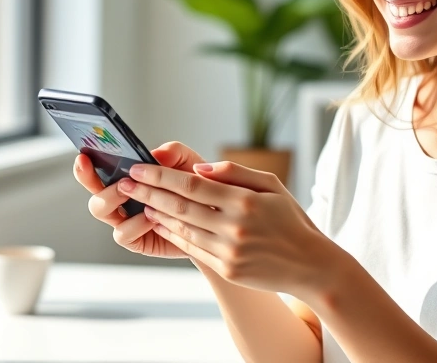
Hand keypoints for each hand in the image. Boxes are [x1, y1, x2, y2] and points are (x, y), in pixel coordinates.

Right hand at [73, 141, 205, 259]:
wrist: (213, 216)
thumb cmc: (195, 187)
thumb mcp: (188, 162)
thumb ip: (173, 152)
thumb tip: (156, 154)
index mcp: (127, 178)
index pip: (97, 171)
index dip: (85, 166)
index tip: (84, 156)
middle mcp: (121, 200)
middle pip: (93, 193)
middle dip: (95, 183)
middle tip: (120, 179)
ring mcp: (126, 220)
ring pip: (101, 211)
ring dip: (114, 199)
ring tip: (136, 193)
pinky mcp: (136, 240)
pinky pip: (123, 233)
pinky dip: (135, 223)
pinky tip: (153, 216)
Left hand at [124, 160, 334, 296]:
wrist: (310, 265)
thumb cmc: (291, 220)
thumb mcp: (272, 185)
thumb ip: (236, 173)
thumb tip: (200, 169)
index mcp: (244, 201)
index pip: (191, 186)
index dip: (161, 176)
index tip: (139, 168)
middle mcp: (234, 227)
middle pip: (180, 207)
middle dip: (148, 193)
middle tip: (125, 183)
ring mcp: (229, 251)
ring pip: (182, 229)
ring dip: (157, 214)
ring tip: (139, 202)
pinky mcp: (227, 269)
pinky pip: (192, 248)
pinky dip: (173, 235)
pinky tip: (161, 224)